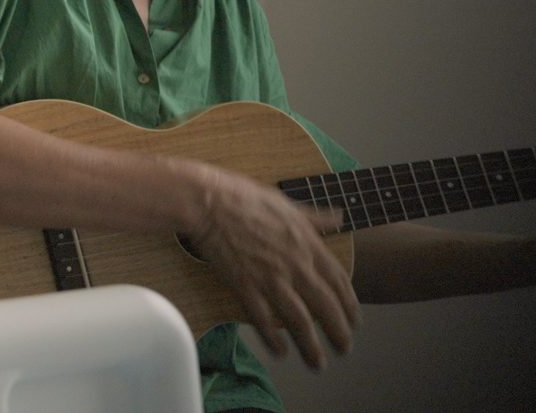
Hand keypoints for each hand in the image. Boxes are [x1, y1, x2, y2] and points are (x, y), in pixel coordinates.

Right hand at [188, 169, 358, 369]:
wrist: (207, 201)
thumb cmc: (244, 196)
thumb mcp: (286, 203)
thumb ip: (314, 218)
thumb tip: (338, 218)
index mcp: (308, 244)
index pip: (339, 282)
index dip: (350, 306)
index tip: (354, 320)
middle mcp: (295, 265)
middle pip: (326, 308)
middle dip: (339, 333)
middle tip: (344, 349)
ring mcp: (270, 277)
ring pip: (300, 321)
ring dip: (312, 346)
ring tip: (318, 363)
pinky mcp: (244, 285)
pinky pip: (263, 319)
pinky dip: (273, 339)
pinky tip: (280, 352)